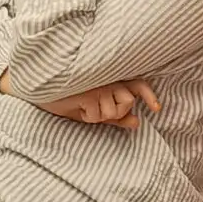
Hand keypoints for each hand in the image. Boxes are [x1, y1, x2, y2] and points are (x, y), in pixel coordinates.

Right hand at [41, 79, 160, 131]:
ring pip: (114, 112)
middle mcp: (109, 79)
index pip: (138, 84)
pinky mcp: (90, 92)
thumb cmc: (70, 100)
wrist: (45, 92)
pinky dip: (88, 117)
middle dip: (116, 112)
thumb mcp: (95, 111)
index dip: (149, 96)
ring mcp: (100, 85)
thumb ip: (116, 116)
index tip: (157, 109)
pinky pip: (98, 116)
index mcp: (113, 80)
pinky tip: (79, 106)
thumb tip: (137, 122)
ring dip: (99, 116)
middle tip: (97, 109)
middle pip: (128, 102)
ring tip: (85, 106)